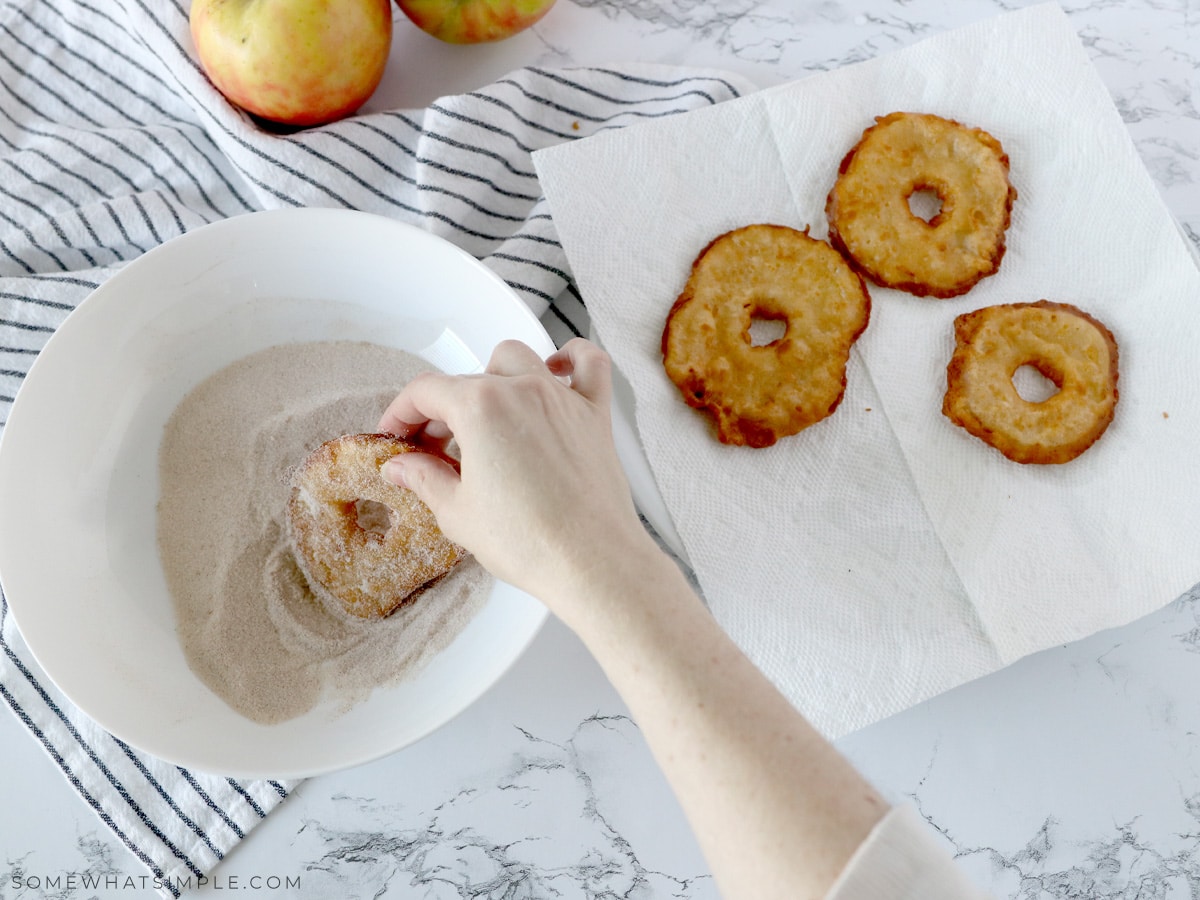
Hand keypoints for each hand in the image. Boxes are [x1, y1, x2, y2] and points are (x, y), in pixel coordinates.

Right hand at [376, 338, 654, 611]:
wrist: (590, 562)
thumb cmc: (529, 541)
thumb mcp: (457, 512)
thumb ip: (424, 478)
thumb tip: (401, 466)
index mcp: (480, 407)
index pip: (426, 391)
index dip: (402, 412)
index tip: (397, 435)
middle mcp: (523, 390)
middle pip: (468, 379)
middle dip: (442, 411)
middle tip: (433, 450)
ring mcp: (562, 398)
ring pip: (518, 360)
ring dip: (493, 378)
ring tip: (484, 416)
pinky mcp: (594, 415)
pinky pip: (589, 364)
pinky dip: (570, 359)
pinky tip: (554, 372)